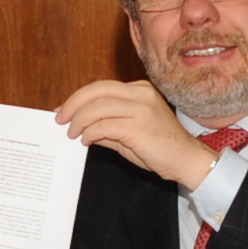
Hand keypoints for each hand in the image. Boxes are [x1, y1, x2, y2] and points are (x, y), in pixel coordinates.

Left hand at [54, 79, 215, 191]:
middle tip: (61, 119)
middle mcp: (140, 94)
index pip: (101, 87)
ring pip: (98, 107)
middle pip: (96, 91)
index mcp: (139, 90)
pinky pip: (104, 125)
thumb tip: (81, 128)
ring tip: (72, 133)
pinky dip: (90, 132)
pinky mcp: (139, 126)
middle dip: (74, 104)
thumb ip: (106, 126)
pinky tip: (86, 141)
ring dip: (79, 121)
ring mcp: (141, 108)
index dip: (79, 98)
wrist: (186, 160)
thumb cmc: (160, 148)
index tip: (64, 110)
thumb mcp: (129, 133)